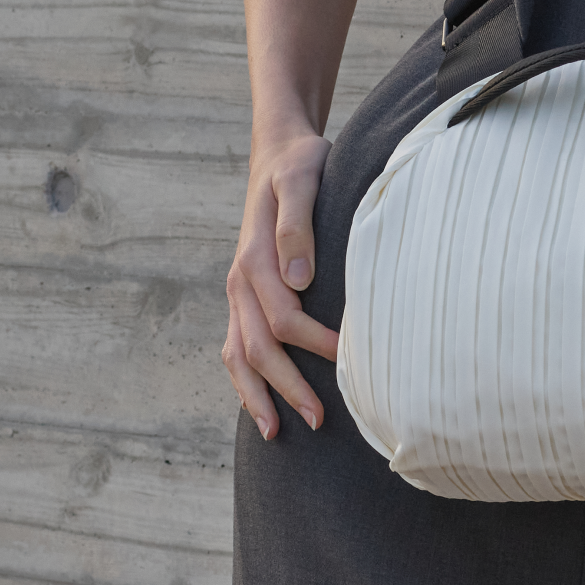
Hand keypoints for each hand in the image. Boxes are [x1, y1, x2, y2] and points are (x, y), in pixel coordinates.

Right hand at [221, 130, 337, 439]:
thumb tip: (299, 280)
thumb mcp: (303, 180)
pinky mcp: (243, 294)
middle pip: (258, 348)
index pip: (284, 318)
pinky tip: (263, 404)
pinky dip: (244, 379)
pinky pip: (235, 345)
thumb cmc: (301, 165)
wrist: (278, 153)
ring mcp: (238, 291)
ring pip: (238, 355)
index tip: (349, 362)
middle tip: (319, 420)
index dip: (315, 344)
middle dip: (286, 388)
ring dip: (258, 395)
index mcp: (256, 259)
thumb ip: (297, 226)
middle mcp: (241, 280)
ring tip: (279, 432)